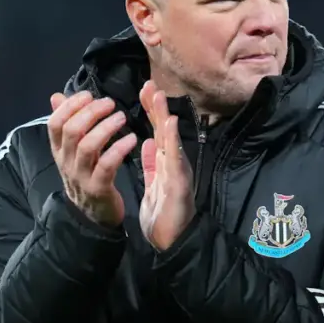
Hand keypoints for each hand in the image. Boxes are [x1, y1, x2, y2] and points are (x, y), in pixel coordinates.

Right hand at [47, 91, 137, 226]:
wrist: (92, 214)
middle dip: (91, 112)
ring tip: (122, 117)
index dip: (70, 106)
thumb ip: (67, 122)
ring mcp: (80, 176)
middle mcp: (66, 161)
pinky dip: (119, 149)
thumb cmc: (87, 174)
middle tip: (111, 103)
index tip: (89, 95)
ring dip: (106, 128)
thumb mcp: (73, 149)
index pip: (55, 123)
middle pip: (72, 131)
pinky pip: (107, 165)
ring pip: (87, 146)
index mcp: (59, 150)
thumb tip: (56, 96)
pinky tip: (132, 139)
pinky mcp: (98, 188)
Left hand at [138, 80, 195, 250]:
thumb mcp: (155, 183)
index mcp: (165, 162)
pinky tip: (168, 125)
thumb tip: (148, 141)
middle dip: (157, 106)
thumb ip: (153, 162)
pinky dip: (172, 141)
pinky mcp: (179, 183)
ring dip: (164, 117)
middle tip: (149, 83)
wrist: (173, 239)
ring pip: (171, 140)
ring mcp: (178, 171)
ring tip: (158, 97)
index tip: (144, 89)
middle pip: (164, 130)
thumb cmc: (165, 213)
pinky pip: (174, 159)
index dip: (151, 111)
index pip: (157, 132)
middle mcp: (173, 162)